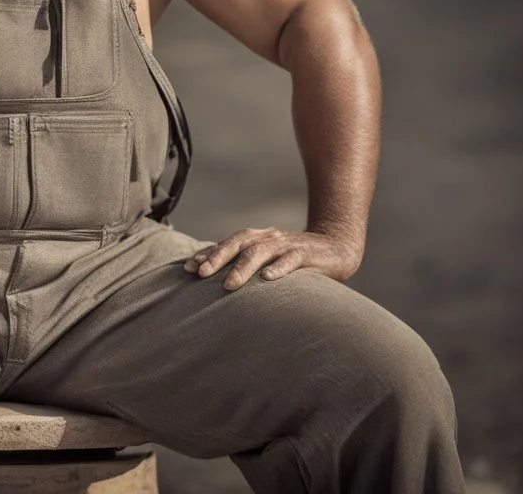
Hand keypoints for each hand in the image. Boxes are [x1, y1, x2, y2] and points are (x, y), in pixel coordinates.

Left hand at [184, 227, 362, 290]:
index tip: (187, 268)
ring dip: (242, 268)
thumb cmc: (292, 258)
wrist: (334, 248)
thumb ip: (243, 265)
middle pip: (238, 243)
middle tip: (201, 274)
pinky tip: (268, 279)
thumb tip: (210, 278)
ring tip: (228, 284)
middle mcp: (267, 237)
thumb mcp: (267, 259)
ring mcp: (286, 244)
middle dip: (217, 258)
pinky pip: (291, 260)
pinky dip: (279, 269)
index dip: (207, 253)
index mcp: (255, 238)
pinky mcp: (306, 254)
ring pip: (260, 252)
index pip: (226, 243)